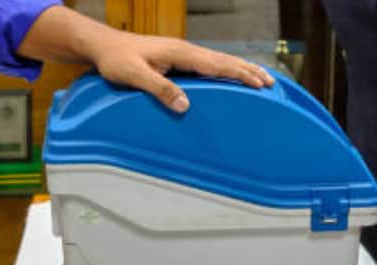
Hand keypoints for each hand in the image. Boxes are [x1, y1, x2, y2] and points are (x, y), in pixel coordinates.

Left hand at [18, 6, 272, 113]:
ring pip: (220, 62)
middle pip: (225, 61)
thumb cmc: (116, 61)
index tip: (259, 84)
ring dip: (241, 70)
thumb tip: (185, 105)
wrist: (104, 47)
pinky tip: (232, 78)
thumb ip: (159, 89)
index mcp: (180, 53)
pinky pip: (210, 65)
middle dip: (249, 72)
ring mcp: (183, 54)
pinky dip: (227, 71)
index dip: (239, 74)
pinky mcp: (179, 60)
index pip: (217, 65)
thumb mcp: (134, 76)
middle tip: (271, 84)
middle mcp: (186, 51)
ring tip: (262, 80)